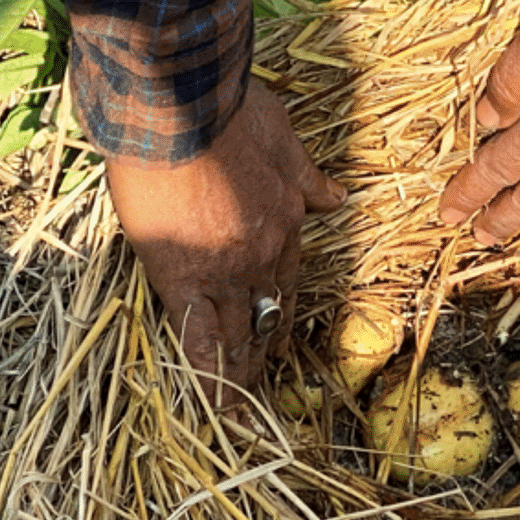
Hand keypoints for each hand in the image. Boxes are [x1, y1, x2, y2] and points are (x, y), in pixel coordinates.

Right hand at [108, 81, 344, 406]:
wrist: (184, 104)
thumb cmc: (230, 110)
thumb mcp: (285, 138)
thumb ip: (308, 176)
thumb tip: (337, 197)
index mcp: (284, 223)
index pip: (286, 281)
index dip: (282, 312)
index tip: (279, 336)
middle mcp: (262, 255)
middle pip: (266, 316)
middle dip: (265, 356)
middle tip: (265, 390)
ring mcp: (225, 271)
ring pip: (238, 335)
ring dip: (243, 377)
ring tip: (245, 415)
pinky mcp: (182, 278)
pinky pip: (198, 339)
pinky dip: (209, 376)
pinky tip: (216, 408)